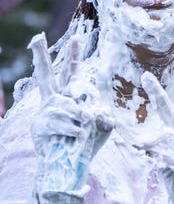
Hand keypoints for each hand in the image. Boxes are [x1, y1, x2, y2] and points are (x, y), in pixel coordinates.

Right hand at [29, 32, 110, 202]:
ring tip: (85, 125)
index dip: (74, 55)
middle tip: (38, 37)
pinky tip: (79, 135)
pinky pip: (60, 122)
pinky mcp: (39, 128)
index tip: (77, 35)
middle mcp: (54, 101)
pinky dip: (73, 130)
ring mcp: (44, 113)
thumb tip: (95, 112)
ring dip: (78, 115)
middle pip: (47, 75)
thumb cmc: (87, 145)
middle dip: (41, 56)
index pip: (73, 72)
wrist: (69, 167)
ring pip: (64, 104)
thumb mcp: (104, 127)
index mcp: (70, 96)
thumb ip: (106, 116)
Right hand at [135, 62, 173, 203]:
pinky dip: (142, 146)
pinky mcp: (160, 160)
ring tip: (139, 114)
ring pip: (158, 127)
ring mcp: (170, 147)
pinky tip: (135, 143)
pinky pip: (150, 151)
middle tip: (146, 76)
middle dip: (158, 94)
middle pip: (170, 110)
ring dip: (146, 128)